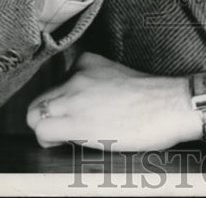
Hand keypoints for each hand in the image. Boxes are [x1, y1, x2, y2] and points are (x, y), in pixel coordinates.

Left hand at [25, 52, 201, 149]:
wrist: (170, 105)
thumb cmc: (153, 98)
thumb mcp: (117, 78)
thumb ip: (94, 85)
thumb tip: (82, 107)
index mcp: (88, 62)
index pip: (55, 86)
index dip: (62, 105)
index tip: (76, 115)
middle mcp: (77, 76)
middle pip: (40, 100)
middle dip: (49, 117)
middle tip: (67, 131)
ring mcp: (74, 97)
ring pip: (35, 114)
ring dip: (48, 129)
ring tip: (69, 137)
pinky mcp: (76, 120)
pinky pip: (42, 131)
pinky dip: (49, 140)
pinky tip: (67, 143)